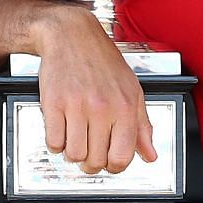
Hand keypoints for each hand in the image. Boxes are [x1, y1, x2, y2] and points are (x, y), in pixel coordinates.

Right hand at [31, 6, 157, 174]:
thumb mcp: (132, 90)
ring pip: (73, 155)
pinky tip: (62, 130)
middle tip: (89, 152)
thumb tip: (149, 154)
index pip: (121, 157)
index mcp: (125, 107)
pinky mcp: (53, 103)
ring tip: (76, 138)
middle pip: (95, 161)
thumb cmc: (102, 61)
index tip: (109, 162)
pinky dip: (56, 143)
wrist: (71, 35)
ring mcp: (76, 106)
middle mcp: (102, 108)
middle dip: (91, 163)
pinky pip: (53, 142)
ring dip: (73, 153)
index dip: (114, 167)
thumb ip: (142, 126)